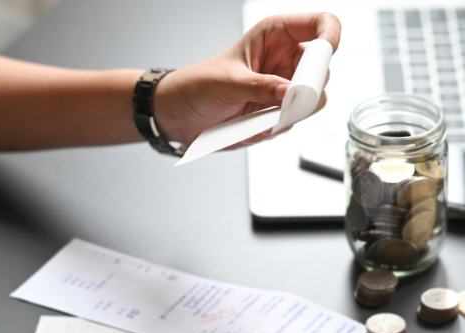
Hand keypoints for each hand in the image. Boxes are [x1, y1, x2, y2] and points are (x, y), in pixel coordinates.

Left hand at [154, 12, 340, 147]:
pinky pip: (293, 122)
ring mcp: (284, 88)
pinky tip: (250, 126)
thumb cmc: (198, 85)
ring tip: (256, 118)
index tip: (324, 58)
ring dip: (287, 114)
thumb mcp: (227, 83)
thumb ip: (261, 87)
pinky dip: (274, 128)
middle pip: (323, 71)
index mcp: (276, 35)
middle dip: (306, 90)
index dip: (330, 38)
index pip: (322, 24)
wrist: (181, 114)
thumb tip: (291, 92)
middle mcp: (285, 59)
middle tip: (284, 102)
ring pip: (312, 102)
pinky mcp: (278, 112)